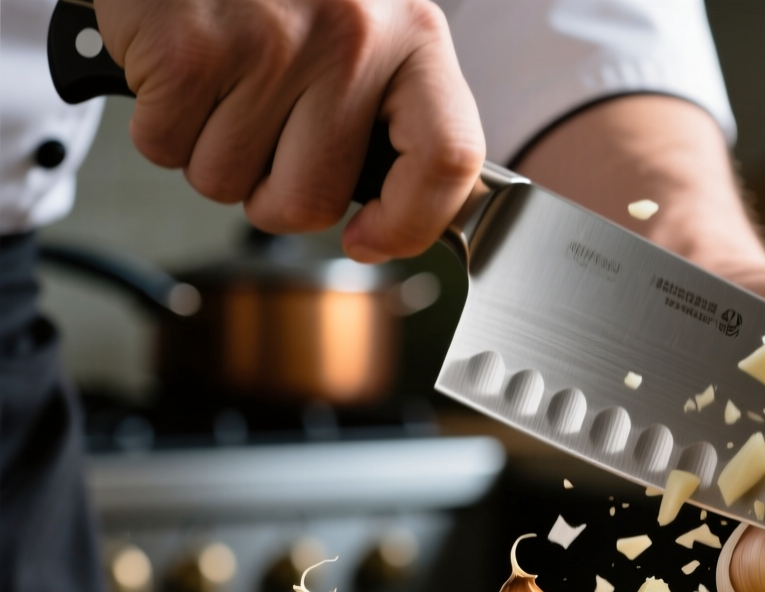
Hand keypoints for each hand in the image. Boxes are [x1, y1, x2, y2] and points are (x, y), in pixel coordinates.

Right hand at [95, 0, 483, 260]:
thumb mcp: (370, 23)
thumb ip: (395, 107)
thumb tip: (392, 217)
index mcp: (414, 37)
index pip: (448, 160)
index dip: (409, 226)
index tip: (369, 240)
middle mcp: (353, 39)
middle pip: (313, 201)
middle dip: (273, 196)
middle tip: (262, 139)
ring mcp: (269, 43)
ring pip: (227, 183)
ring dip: (210, 153)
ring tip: (221, 83)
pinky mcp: (189, 48)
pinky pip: (165, 147)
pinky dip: (160, 122)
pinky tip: (181, 68)